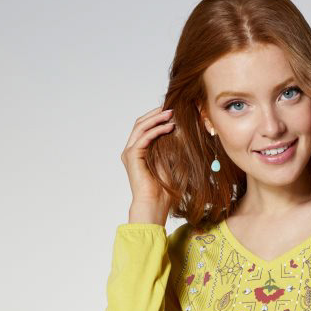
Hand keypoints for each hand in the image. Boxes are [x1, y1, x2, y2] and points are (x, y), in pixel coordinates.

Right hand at [120, 105, 175, 221]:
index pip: (144, 127)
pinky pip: (144, 137)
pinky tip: (169, 126)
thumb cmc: (163, 188)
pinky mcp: (132, 156)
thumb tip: (180, 130)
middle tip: (171, 107)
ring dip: (156, 118)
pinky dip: (156, 130)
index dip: (156, 117)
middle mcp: (131, 150)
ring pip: (141, 127)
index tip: (171, 110)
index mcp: (138, 151)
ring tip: (171, 113)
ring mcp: (130, 152)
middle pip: (140, 123)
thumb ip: (169, 146)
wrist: (155, 203)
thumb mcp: (169, 161)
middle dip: (155, 114)